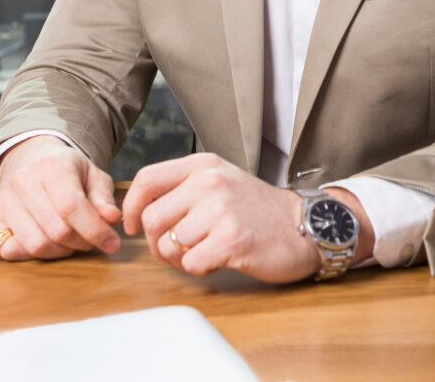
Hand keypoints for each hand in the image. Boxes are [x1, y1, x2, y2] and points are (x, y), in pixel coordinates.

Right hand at [0, 136, 121, 260]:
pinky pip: (11, 251)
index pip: (72, 207)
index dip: (95, 231)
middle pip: (56, 230)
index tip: (112, 243)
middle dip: (81, 243)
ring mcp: (5, 200)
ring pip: (35, 244)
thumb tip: (112, 219)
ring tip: (73, 243)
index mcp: (52, 166)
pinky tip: (49, 244)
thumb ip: (104, 198)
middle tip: (92, 242)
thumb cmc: (67, 171)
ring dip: (61, 252)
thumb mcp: (92, 175)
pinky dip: (33, 255)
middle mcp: (24, 181)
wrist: (32, 158)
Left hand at [122, 153, 371, 282]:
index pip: (147, 179)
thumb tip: (138, 210)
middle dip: (158, 242)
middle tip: (179, 248)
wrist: (304, 224)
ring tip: (205, 251)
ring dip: (180, 258)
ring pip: (168, 245)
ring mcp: (220, 210)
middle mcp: (209, 182)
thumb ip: (184, 188)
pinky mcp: (231, 239)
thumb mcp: (220, 181)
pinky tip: (219, 259)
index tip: (132, 225)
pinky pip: (190, 264)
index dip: (131, 207)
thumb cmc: (257, 208)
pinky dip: (200, 269)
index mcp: (203, 165)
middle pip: (151, 220)